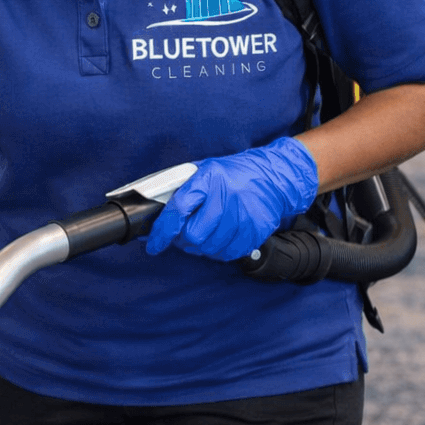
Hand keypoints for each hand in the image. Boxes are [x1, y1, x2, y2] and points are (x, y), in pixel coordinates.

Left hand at [146, 137, 318, 261]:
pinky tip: (218, 238)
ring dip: (199, 247)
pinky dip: (217, 251)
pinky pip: (227, 253)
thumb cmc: (230, 174)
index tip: (154, 245)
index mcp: (208, 178)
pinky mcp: (255, 231)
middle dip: (181, 240)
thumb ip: (180, 190)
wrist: (271, 177)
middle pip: (194, 234)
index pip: (179, 209)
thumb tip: (152, 213)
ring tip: (202, 235)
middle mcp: (227, 197)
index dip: (162, 231)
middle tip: (181, 236)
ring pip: (209, 248)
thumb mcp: (203, 171)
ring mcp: (244, 216)